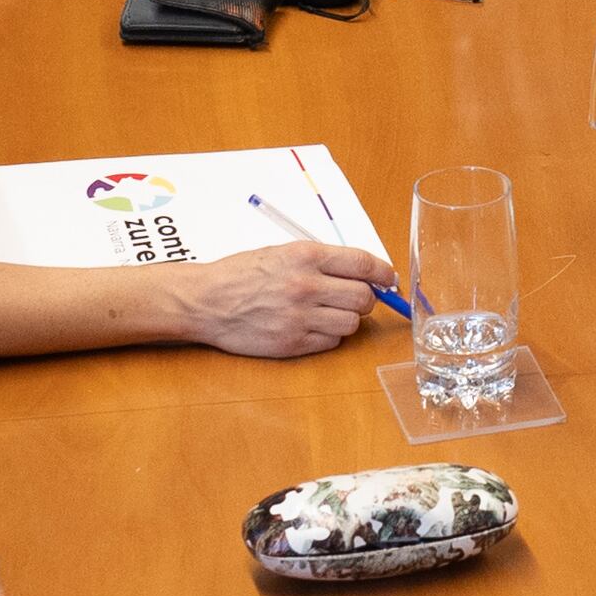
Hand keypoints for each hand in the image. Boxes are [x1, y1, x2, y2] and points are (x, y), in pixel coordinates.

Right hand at [156, 240, 397, 358]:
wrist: (206, 300)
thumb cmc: (242, 274)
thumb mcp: (284, 253)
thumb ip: (323, 261)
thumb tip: (364, 272)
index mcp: (306, 256)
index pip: (364, 264)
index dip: (384, 273)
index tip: (390, 280)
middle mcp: (306, 285)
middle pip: (364, 298)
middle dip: (365, 300)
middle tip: (354, 299)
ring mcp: (299, 317)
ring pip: (351, 324)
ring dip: (347, 320)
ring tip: (327, 313)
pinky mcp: (292, 343)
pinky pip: (331, 343)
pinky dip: (328, 336)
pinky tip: (311, 327)